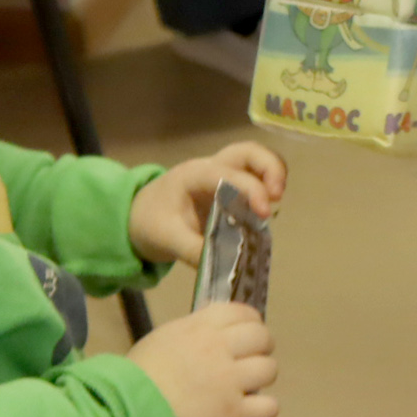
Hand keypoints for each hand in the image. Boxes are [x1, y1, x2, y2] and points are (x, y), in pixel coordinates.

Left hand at [127, 142, 287, 265]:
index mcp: (195, 176)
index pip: (230, 173)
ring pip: (256, 159)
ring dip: (273, 175)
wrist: (137, 217)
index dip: (252, 189)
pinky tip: (264, 212)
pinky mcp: (230, 186)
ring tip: (276, 202)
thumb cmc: (151, 222)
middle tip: (278, 197)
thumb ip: (194, 250)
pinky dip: (266, 188)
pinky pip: (254, 177)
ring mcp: (223, 174)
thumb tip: (227, 264)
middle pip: (250, 151)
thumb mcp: (167, 238)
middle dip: (271, 168)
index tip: (264, 214)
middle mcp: (212, 167)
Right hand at [129, 301, 279, 416]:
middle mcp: (219, 347)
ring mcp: (229, 380)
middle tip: (248, 364)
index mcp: (200, 326)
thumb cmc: (134, 376)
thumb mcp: (162, 339)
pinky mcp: (233, 412)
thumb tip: (213, 334)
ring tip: (246, 389)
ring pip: (270, 369)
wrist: (124, 410)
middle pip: (262, 337)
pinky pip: (269, 406)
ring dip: (261, 379)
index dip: (251, 324)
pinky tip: (249, 412)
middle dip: (261, 349)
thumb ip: (192, 333)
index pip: (243, 312)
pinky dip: (263, 410)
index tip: (246, 337)